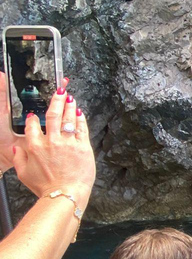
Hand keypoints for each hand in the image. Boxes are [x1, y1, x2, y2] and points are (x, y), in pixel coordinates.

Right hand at [13, 87, 94, 207]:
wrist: (65, 194)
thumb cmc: (46, 187)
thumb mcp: (24, 174)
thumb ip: (18, 158)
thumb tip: (15, 148)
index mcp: (35, 147)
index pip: (32, 126)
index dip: (33, 118)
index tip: (35, 114)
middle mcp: (51, 141)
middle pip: (53, 115)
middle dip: (57, 100)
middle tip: (60, 91)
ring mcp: (68, 142)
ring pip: (69, 118)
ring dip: (70, 106)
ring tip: (70, 98)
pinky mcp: (82, 145)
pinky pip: (81, 128)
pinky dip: (80, 118)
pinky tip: (80, 112)